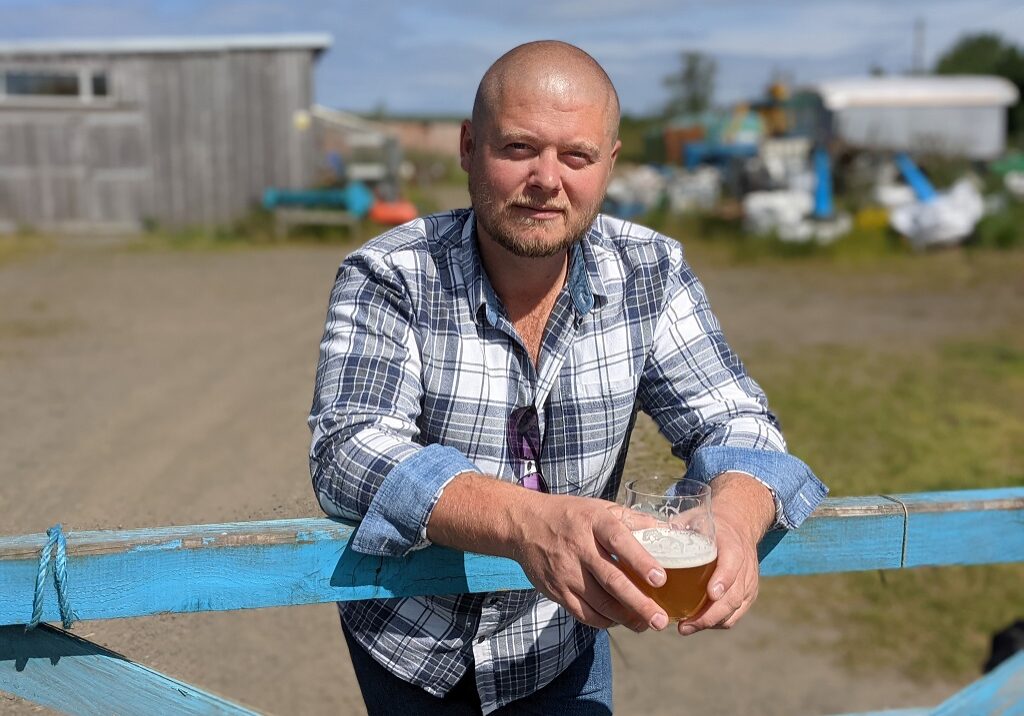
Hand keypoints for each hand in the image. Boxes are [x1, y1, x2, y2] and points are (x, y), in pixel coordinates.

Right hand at [510, 494, 670, 632]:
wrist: (523, 524)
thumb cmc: (569, 514)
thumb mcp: (598, 507)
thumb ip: (630, 519)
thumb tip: (664, 529)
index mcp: (593, 522)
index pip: (619, 541)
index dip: (641, 561)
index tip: (661, 579)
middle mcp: (579, 547)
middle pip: (612, 580)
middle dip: (639, 603)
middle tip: (660, 619)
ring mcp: (566, 572)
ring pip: (600, 602)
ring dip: (625, 617)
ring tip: (646, 624)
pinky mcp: (556, 590)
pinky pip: (584, 613)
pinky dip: (604, 621)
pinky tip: (619, 621)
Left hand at [676, 472, 773, 635]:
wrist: (738, 525)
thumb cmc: (709, 524)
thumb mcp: (695, 518)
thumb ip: (677, 527)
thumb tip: (654, 538)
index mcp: (732, 543)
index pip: (732, 563)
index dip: (724, 579)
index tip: (711, 593)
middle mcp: (745, 565)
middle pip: (734, 595)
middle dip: (711, 614)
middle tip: (686, 624)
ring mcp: (749, 581)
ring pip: (735, 608)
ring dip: (711, 622)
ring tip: (685, 628)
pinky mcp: (748, 594)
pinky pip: (735, 614)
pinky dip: (717, 622)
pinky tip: (696, 624)